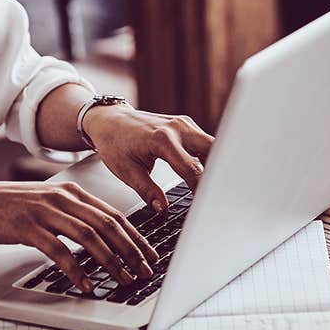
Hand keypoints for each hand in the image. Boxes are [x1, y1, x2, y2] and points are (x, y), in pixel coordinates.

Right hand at [0, 181, 158, 291]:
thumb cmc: (6, 206)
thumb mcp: (45, 202)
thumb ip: (70, 213)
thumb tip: (99, 234)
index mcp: (70, 191)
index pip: (112, 213)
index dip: (134, 235)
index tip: (148, 253)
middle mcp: (61, 198)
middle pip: (107, 224)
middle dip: (130, 250)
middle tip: (144, 270)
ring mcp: (45, 211)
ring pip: (89, 236)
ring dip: (110, 260)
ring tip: (123, 279)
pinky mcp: (28, 228)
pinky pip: (59, 251)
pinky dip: (76, 269)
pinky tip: (85, 284)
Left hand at [82, 106, 214, 211]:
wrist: (109, 120)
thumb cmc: (114, 143)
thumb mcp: (126, 171)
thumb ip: (147, 191)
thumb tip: (163, 209)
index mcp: (161, 139)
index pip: (191, 169)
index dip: (201, 190)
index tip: (205, 205)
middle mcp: (177, 128)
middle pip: (213, 150)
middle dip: (219, 173)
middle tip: (220, 195)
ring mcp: (183, 124)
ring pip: (212, 145)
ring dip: (216, 164)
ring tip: (216, 188)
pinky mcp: (185, 125)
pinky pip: (204, 142)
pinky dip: (208, 158)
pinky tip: (207, 175)